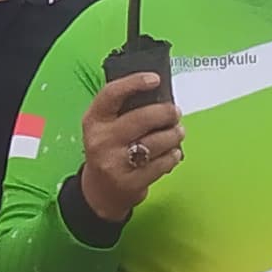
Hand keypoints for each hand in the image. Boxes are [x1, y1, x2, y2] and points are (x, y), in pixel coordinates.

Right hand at [80, 70, 184, 217]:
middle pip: (142, 118)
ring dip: (173, 135)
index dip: (134, 82)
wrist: (99, 193)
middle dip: (166, 113)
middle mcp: (101, 140)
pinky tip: (173, 153)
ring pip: (156, 142)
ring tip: (177, 132)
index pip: (112, 94)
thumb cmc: (108, 152)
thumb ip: (124, 111)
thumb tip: (158, 95)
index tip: (155, 79)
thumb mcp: (105, 128)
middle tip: (175, 113)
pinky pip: (161, 164)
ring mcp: (115, 163)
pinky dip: (172, 156)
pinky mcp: (130, 182)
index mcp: (94, 121)